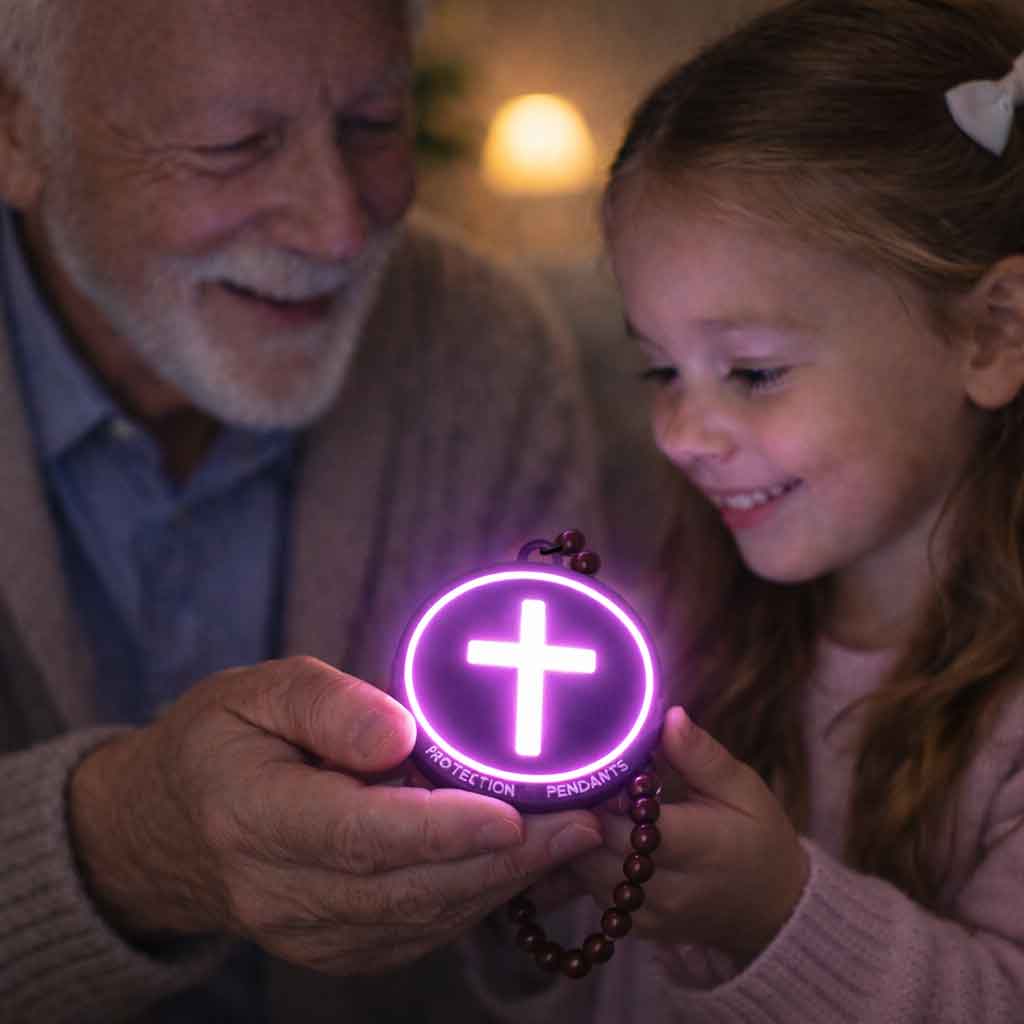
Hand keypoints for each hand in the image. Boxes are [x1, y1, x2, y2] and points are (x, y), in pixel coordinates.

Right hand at [69, 657, 602, 973]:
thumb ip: (327, 705)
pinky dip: (476, 898)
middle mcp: (278, 892)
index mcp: (252, 816)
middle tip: (581, 822)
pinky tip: (523, 863)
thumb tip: (400, 733)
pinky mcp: (336, 946)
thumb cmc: (223, 741)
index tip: (513, 813)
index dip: (440, 829)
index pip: (357, 835)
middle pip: (405, 888)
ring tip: (573, 837)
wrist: (174, 828)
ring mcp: (307, 932)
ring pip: (421, 918)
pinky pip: (417, 932)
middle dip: (503, 860)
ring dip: (503, 881)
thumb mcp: (258, 691)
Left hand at [569, 706, 808, 964]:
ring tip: (586, 798)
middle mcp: (669, 889)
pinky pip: (592, 891)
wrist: (773, 907)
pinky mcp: (639, 928)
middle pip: (597, 848)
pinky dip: (586, 860)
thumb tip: (669, 716)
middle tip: (582, 774)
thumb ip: (700, 755)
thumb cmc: (757, 836)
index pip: (626, 824)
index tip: (597, 763)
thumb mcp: (741, 788)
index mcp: (698, 848)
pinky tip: (594, 830)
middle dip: (583, 809)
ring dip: (578, 835)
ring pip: (586, 872)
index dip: (602, 793)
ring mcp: (651, 914)